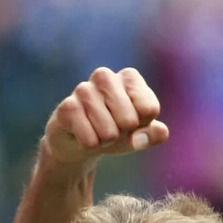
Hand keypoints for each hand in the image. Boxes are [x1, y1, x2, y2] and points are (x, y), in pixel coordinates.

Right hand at [41, 67, 168, 172]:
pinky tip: (83, 135)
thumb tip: (155, 134)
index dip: (143, 125)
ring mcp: (83, 90)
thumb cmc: (116, 132)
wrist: (81, 142)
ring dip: (105, 141)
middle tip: (112, 129)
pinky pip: (90, 140)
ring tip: (97, 132)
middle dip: (123, 134)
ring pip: (109, 133)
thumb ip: (153, 134)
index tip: (132, 122)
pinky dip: (90, 146)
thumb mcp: (139, 135)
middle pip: (130, 121)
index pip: (150, 109)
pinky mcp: (66, 107)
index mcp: (129, 77)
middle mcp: (105, 77)